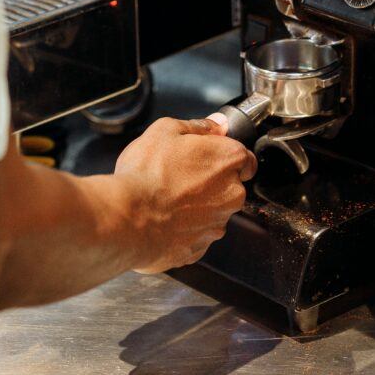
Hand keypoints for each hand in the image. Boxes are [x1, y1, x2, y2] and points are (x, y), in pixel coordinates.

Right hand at [114, 117, 255, 273]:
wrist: (127, 219)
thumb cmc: (146, 173)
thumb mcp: (165, 130)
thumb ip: (197, 126)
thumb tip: (215, 125)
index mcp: (228, 161)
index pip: (247, 160)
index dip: (226, 157)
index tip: (209, 158)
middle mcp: (231, 195)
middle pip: (230, 187)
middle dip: (210, 183)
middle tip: (178, 175)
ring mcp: (217, 224)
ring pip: (213, 212)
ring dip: (197, 206)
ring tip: (166, 199)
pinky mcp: (200, 248)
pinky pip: (196, 234)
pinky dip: (184, 228)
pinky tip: (163, 219)